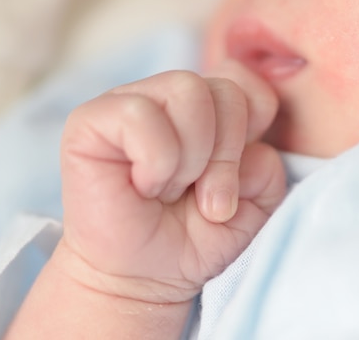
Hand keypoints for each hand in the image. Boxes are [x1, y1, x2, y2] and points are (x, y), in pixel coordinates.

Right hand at [58, 60, 285, 304]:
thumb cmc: (192, 238)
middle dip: (227, 155)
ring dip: (190, 158)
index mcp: (210, 108)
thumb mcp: (253, 210)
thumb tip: (254, 147)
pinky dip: (156, 160)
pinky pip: (140, 113)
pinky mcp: (91, 119)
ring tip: (170, 192)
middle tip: (208, 201)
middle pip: (225, 89)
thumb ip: (267, 173)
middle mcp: (171, 97)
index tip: (238, 175)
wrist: (140, 278)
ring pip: (187, 89)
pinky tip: (142, 186)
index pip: (246, 80)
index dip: (255, 125)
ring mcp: (131, 102)